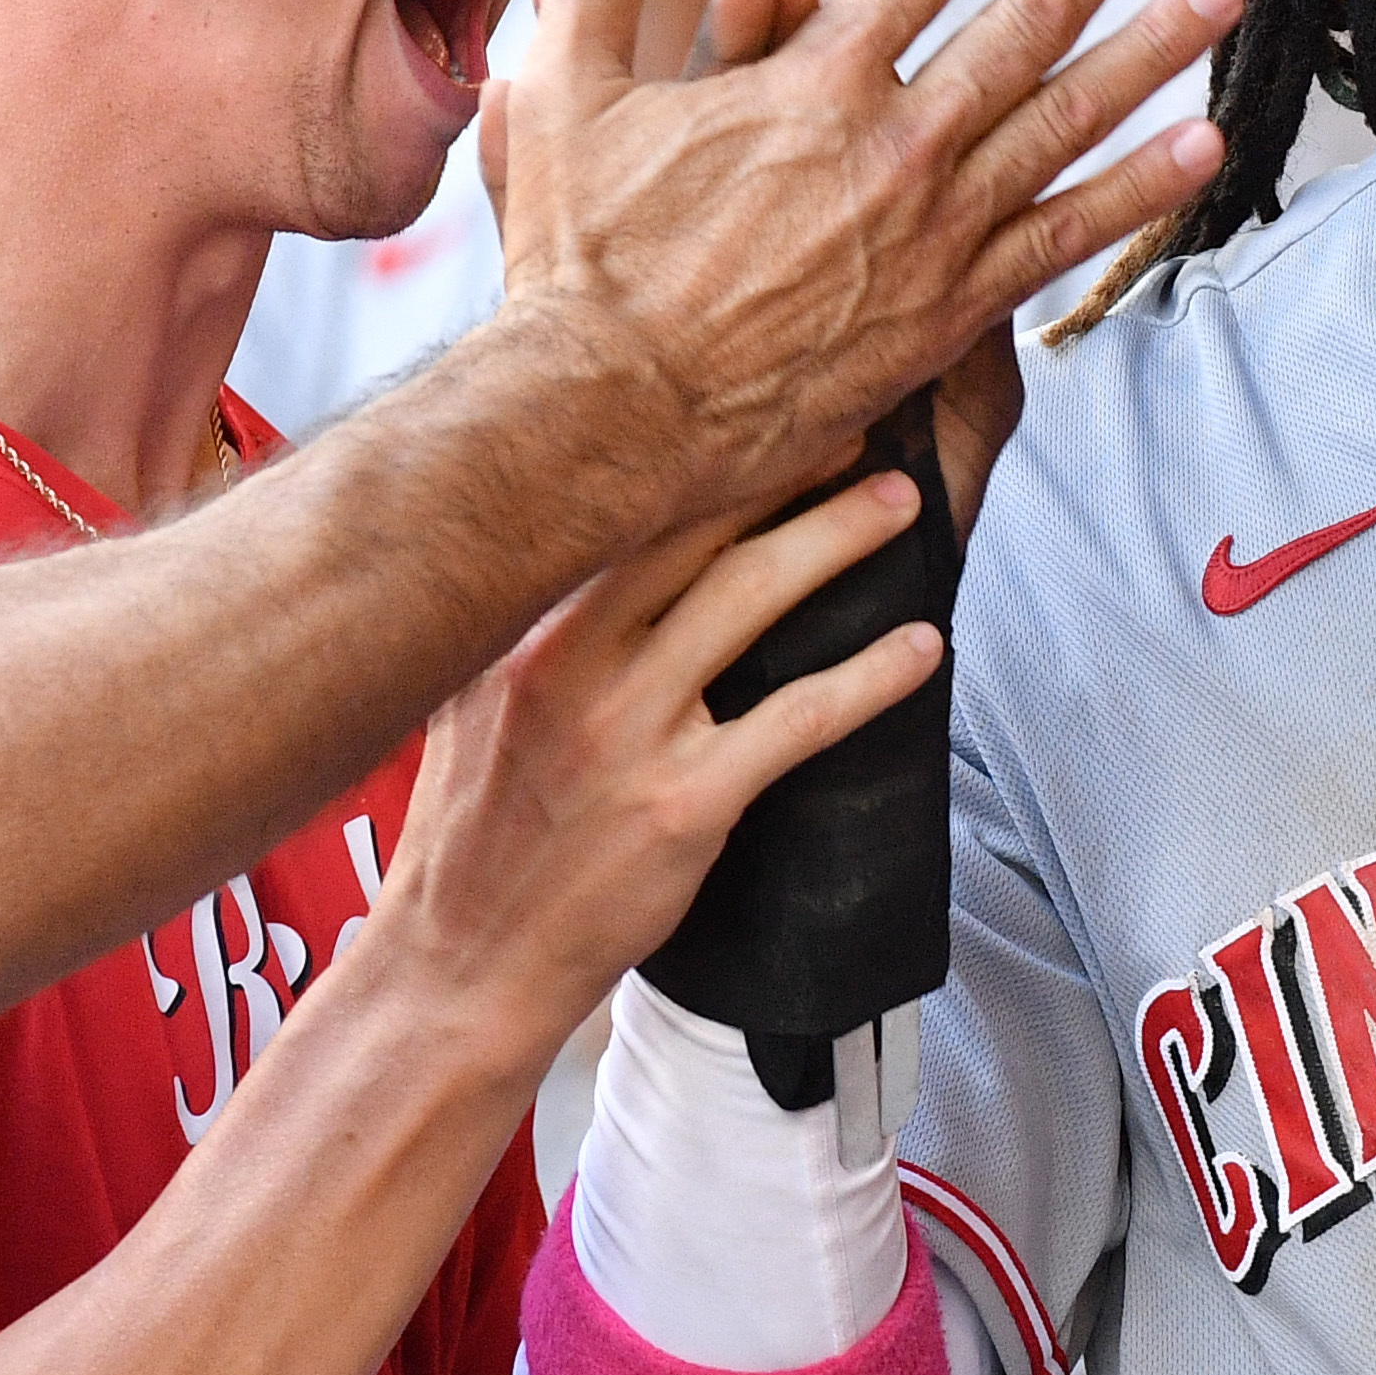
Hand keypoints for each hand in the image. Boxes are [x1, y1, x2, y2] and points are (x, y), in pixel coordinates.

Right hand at [375, 469, 944, 1049]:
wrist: (455, 969)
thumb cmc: (473, 838)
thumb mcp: (466, 701)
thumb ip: (524, 621)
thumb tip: (584, 542)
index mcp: (512, 628)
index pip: (617, 505)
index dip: (701, 447)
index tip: (762, 405)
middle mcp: (562, 661)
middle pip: (695, 527)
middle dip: (786, 466)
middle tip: (857, 424)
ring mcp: (625, 731)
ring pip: (752, 597)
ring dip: (841, 538)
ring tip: (902, 506)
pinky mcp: (681, 804)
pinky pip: (799, 719)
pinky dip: (871, 676)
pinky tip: (920, 649)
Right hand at [478, 0, 1242, 537]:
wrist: (607, 416)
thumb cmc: (578, 258)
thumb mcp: (563, 82)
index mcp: (814, 80)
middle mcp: (896, 144)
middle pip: (1025, 24)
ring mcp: (935, 230)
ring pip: (1070, 119)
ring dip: (1151, 49)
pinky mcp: (951, 313)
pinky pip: (1067, 239)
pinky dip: (1141, 191)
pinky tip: (1204, 147)